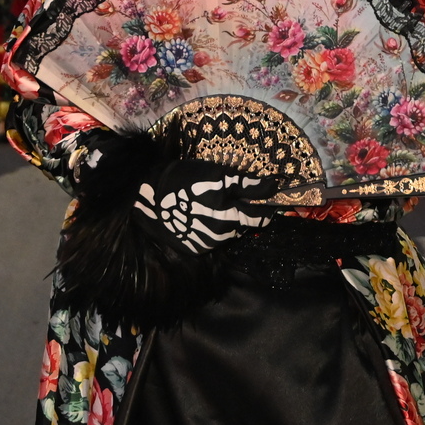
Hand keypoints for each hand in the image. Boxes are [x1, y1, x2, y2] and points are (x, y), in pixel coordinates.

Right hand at [133, 160, 276, 252]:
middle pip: (245, 226)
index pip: (261, 217)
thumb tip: (275, 185)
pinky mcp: (194, 248)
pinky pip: (212, 240)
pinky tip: (202, 216)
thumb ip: (248, 185)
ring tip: (215, 205)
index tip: (264, 198)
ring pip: (229, 233)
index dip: (265, 207)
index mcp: (232, 216)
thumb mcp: (219, 176)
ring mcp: (208, 244)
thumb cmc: (186, 180)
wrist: (149, 197)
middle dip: (244, 213)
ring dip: (228, 221)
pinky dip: (212, 229)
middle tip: (234, 197)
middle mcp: (223, 235)